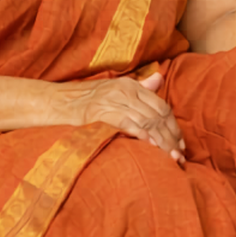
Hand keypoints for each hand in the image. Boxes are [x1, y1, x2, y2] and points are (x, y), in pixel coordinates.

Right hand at [57, 71, 184, 158]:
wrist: (56, 102)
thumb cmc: (84, 100)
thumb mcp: (114, 90)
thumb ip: (139, 88)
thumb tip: (159, 79)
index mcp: (131, 85)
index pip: (161, 106)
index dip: (174, 126)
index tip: (180, 144)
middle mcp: (126, 90)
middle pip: (158, 115)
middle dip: (172, 137)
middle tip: (179, 156)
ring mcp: (114, 100)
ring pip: (147, 121)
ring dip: (162, 141)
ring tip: (170, 157)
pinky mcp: (102, 112)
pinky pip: (128, 123)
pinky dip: (142, 135)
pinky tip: (151, 146)